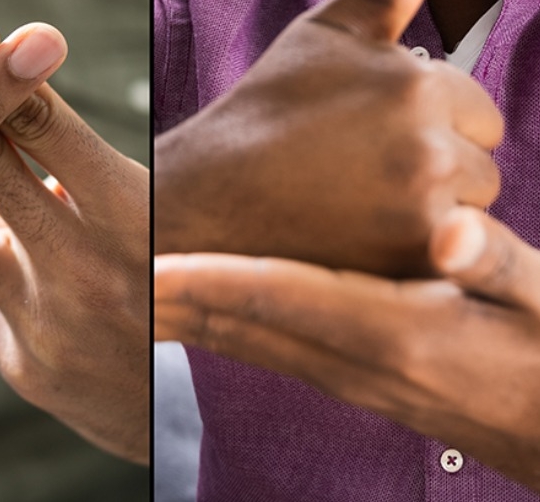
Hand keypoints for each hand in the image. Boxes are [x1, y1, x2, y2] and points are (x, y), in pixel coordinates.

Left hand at [0, 0, 150, 463]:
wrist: (199, 407)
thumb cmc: (181, 279)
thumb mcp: (150, 207)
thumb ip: (78, 164)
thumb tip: (1, 109)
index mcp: (134, 209)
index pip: (33, 115)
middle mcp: (89, 262)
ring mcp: (50, 318)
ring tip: (42, 246)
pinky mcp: (26, 364)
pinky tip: (43, 307)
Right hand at [153, 0, 501, 277]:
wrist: (199, 205)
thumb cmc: (261, 117)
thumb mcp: (322, 35)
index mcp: (418, 87)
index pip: (478, 113)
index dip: (426, 127)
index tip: (364, 140)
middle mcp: (430, 150)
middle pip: (482, 169)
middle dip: (435, 173)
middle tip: (355, 177)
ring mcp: (422, 216)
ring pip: (473, 218)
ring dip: (431, 217)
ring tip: (355, 210)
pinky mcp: (406, 271)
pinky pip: (454, 263)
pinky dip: (419, 258)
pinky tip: (363, 245)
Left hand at [155, 205, 539, 491]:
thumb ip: (497, 266)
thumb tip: (453, 233)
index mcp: (395, 334)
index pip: (283, 298)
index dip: (211, 280)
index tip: (150, 265)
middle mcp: (352, 359)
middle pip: (239, 320)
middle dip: (168, 294)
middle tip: (110, 263)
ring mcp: (341, 373)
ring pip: (240, 336)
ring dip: (180, 309)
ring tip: (124, 277)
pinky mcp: (341, 375)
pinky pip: (260, 344)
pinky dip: (212, 321)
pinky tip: (184, 304)